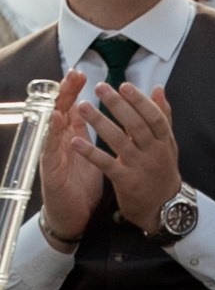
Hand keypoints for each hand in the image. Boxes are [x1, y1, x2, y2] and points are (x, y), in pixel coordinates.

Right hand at [36, 72, 108, 247]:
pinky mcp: (51, 172)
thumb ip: (86, 130)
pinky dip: (52, 135)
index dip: (73, 91)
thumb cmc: (80, 182)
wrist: (73, 215)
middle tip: (72, 75)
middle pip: (59, 113)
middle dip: (65, 93)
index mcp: (71, 138)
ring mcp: (53, 157)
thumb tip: (88, 107)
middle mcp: (59, 144)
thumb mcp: (87, 151)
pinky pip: (50, 151)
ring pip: (51, 129)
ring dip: (56, 110)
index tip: (79, 73)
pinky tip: (55, 122)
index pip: (71, 108)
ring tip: (61, 93)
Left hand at [88, 79, 186, 234]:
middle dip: (117, 105)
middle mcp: (153, 151)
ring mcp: (139, 166)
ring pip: (119, 141)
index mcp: (164, 140)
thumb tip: (158, 89)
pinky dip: (90, 152)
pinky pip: (105, 163)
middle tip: (100, 87)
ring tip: (83, 106)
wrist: (164, 207)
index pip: (153, 116)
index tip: (124, 85)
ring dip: (100, 122)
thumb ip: (163, 116)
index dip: (139, 100)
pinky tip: (76, 141)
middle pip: (135, 125)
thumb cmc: (162, 171)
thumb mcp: (169, 144)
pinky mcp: (125, 180)